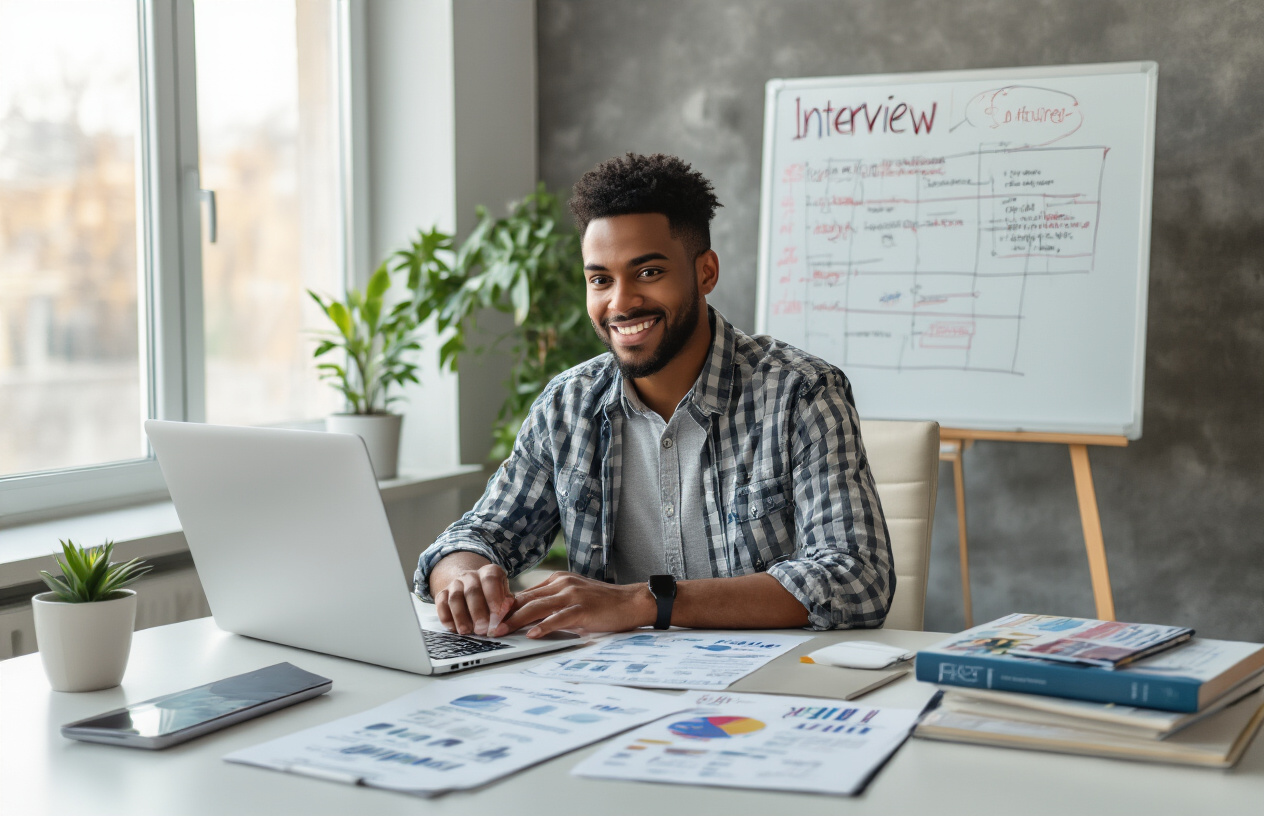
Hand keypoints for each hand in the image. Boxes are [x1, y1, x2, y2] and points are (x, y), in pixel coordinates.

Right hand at [432, 555, 514, 635]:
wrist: (472, 586)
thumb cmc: (494, 595)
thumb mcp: (504, 595)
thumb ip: (507, 604)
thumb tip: (506, 615)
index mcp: (489, 572)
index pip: (491, 579)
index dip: (494, 597)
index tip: (497, 615)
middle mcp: (471, 575)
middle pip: (472, 591)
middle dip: (478, 612)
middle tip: (483, 629)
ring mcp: (455, 583)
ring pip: (455, 598)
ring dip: (461, 616)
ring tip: (467, 631)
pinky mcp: (443, 593)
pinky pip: (441, 604)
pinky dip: (446, 617)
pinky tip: (453, 629)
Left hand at [495, 572, 655, 637]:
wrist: (632, 602)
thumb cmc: (603, 604)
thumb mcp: (574, 598)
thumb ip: (553, 604)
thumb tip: (529, 619)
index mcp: (557, 581)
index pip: (524, 594)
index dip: (504, 607)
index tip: (489, 619)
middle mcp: (562, 584)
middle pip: (525, 599)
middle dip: (504, 614)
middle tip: (487, 628)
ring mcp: (573, 595)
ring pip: (537, 607)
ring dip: (516, 621)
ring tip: (501, 632)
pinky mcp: (583, 608)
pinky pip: (559, 618)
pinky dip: (544, 626)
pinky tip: (533, 634)